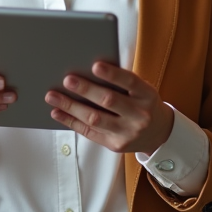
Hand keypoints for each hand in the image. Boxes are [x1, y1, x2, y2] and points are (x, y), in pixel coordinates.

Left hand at [45, 62, 173, 153]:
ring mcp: (127, 133)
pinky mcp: (115, 145)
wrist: (159, 134)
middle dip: (86, 90)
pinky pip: (89, 133)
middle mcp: (139, 115)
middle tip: (67, 80)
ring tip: (52, 96)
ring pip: (95, 119)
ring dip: (71, 107)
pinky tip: (57, 113)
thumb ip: (122, 82)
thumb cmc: (143, 104)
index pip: (130, 82)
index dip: (113, 74)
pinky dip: (71, 122)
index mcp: (147, 96)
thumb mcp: (142, 90)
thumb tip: (88, 70)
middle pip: (109, 101)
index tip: (95, 66)